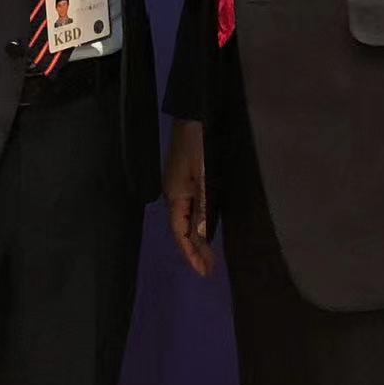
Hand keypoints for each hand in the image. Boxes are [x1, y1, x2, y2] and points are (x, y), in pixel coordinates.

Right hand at [164, 119, 212, 276]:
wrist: (195, 112)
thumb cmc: (199, 142)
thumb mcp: (204, 174)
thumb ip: (203, 205)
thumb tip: (200, 236)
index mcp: (175, 195)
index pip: (180, 232)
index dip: (191, 253)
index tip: (203, 272)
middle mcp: (174, 193)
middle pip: (182, 229)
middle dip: (194, 250)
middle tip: (209, 270)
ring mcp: (180, 185)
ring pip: (187, 219)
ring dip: (197, 238)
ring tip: (208, 257)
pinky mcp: (187, 177)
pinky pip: (192, 208)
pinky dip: (198, 223)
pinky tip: (205, 229)